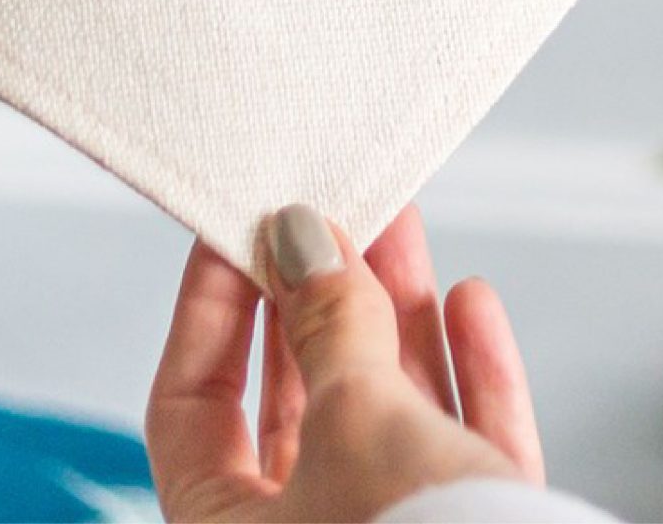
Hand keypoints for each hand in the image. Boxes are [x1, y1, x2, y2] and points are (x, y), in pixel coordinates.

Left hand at [147, 202, 544, 520]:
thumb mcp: (354, 415)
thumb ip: (328, 320)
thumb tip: (302, 235)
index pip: (189, 404)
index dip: (212, 307)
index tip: (241, 224)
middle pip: (297, 404)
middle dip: (323, 299)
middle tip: (334, 213)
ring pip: (386, 415)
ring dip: (400, 315)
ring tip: (404, 225)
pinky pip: (460, 449)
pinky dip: (468, 375)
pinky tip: (472, 300)